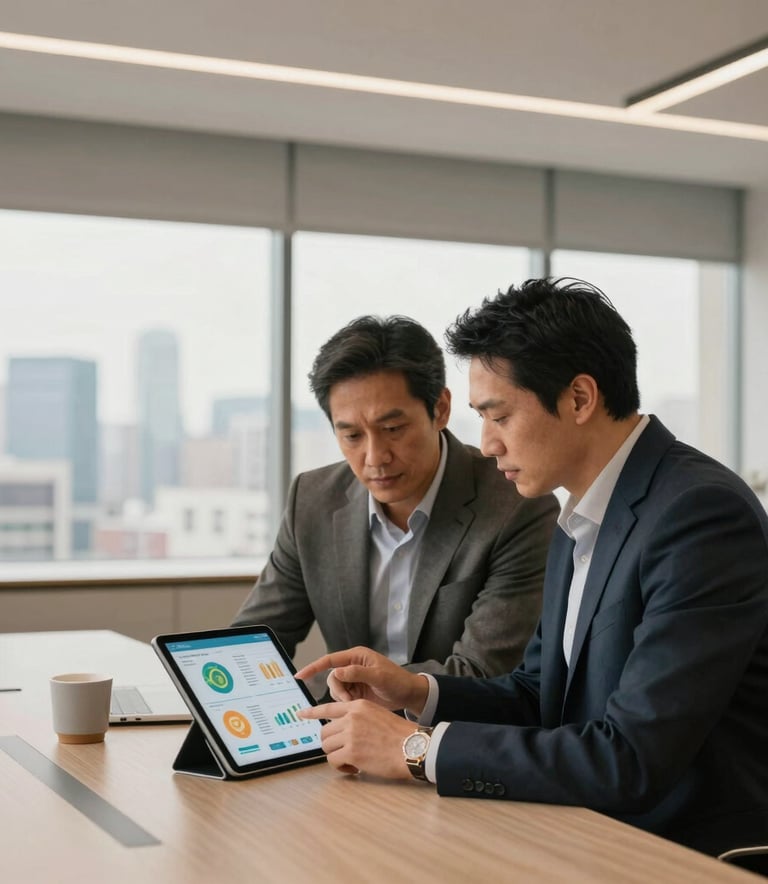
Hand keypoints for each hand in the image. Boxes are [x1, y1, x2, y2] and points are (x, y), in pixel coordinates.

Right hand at [295, 646, 428, 714]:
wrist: (408, 695)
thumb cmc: (397, 681)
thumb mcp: (379, 676)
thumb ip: (358, 673)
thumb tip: (338, 672)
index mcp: (357, 656)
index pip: (330, 660)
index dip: (314, 667)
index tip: (300, 676)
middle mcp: (353, 666)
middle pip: (332, 678)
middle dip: (338, 690)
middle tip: (349, 700)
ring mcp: (354, 679)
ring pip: (336, 689)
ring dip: (342, 698)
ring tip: (355, 703)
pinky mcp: (356, 691)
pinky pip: (342, 698)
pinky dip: (345, 704)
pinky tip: (356, 706)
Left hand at [299, 699, 414, 778]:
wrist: (412, 747)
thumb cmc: (400, 735)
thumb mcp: (378, 714)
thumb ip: (359, 718)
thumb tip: (343, 730)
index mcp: (358, 706)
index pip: (328, 707)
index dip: (312, 712)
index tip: (300, 713)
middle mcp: (351, 717)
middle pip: (325, 731)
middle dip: (332, 743)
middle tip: (344, 752)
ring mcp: (350, 734)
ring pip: (327, 746)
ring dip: (336, 756)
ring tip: (352, 761)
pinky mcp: (351, 752)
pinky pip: (333, 760)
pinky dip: (341, 767)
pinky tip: (354, 768)